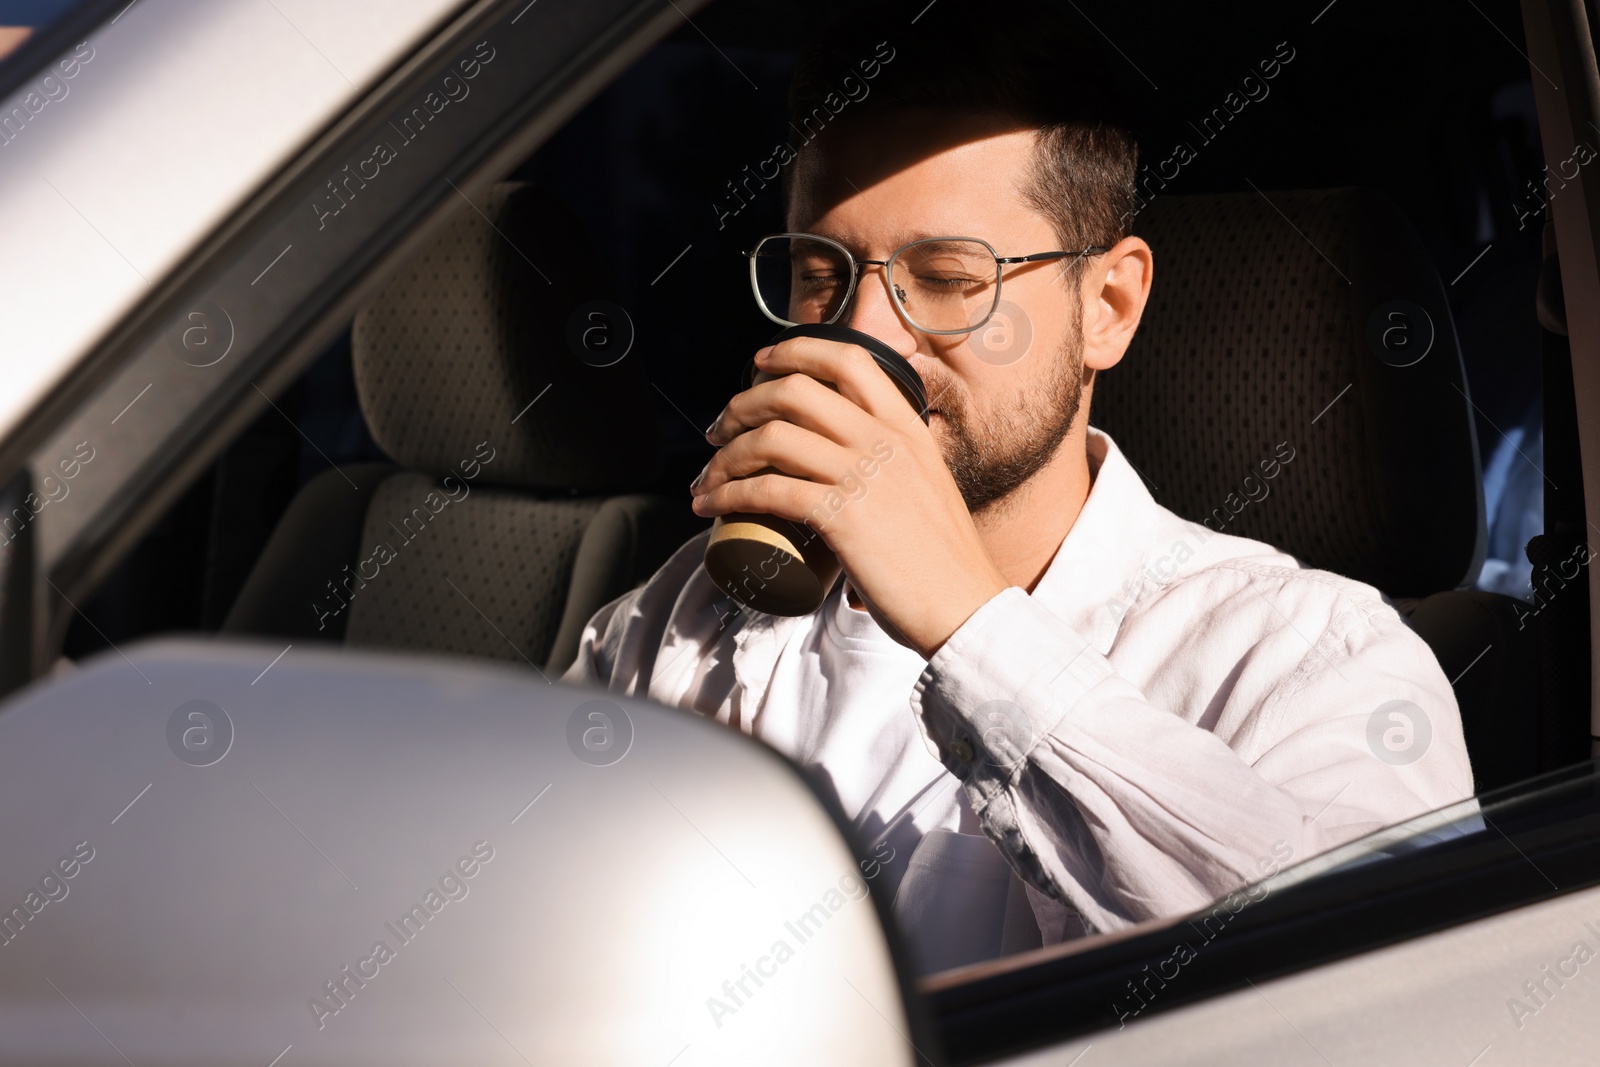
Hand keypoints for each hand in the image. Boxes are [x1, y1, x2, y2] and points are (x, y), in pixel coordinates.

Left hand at [691, 335, 1008, 657]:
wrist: (965, 607)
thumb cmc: (942, 560)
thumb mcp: (926, 485)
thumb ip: (893, 464)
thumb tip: (850, 464)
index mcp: (908, 427)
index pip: (849, 360)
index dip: (796, 352)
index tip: (762, 362)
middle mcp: (885, 441)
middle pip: (795, 392)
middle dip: (743, 405)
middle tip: (719, 429)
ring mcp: (865, 476)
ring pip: (772, 439)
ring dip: (725, 455)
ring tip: (706, 476)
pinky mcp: (844, 517)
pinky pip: (768, 491)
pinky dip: (727, 494)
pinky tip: (711, 506)